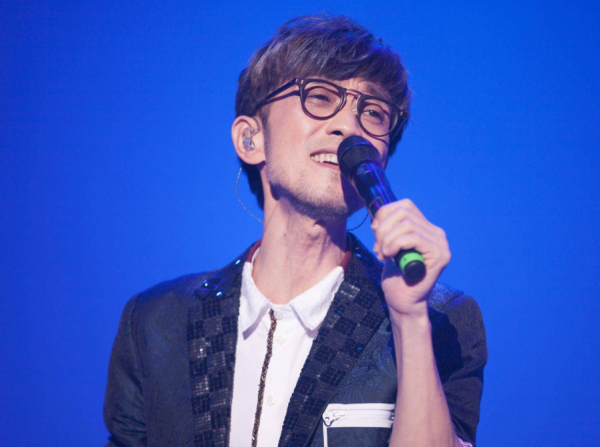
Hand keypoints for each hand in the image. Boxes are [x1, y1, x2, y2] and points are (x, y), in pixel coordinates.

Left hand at [371, 199, 450, 318]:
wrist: (403, 302)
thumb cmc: (396, 276)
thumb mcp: (390, 245)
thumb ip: (391, 228)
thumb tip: (381, 213)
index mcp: (427, 229)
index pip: (406, 205)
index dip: (385, 213)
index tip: (374, 230)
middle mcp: (437, 234)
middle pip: (405, 212)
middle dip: (383, 228)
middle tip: (377, 248)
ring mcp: (441, 244)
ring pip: (407, 225)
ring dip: (387, 239)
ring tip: (381, 255)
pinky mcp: (440, 255)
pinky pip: (413, 238)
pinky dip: (395, 245)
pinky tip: (388, 257)